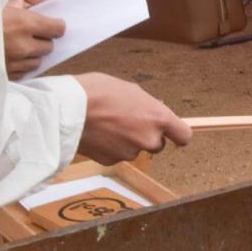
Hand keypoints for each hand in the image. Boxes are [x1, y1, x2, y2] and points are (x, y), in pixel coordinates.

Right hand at [3, 0, 65, 77]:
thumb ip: (18, 0)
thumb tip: (31, 0)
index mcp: (23, 23)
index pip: (57, 28)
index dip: (55, 26)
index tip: (52, 24)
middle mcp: (22, 45)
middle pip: (48, 46)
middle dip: (42, 40)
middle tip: (29, 34)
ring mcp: (13, 63)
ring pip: (37, 62)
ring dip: (32, 55)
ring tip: (16, 46)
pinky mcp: (4, 76)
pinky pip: (23, 72)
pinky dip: (19, 65)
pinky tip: (8, 57)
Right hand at [74, 73, 191, 163]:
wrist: (67, 110)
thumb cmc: (99, 92)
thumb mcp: (131, 89)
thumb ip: (148, 104)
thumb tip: (155, 109)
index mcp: (158, 118)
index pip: (184, 136)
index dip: (178, 135)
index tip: (174, 135)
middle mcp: (149, 139)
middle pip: (157, 144)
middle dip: (146, 135)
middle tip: (128, 121)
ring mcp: (130, 152)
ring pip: (134, 149)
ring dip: (127, 141)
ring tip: (108, 124)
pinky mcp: (112, 161)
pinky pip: (117, 155)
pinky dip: (111, 147)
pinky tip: (98, 134)